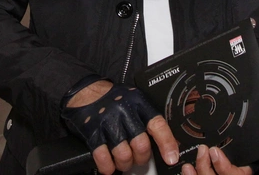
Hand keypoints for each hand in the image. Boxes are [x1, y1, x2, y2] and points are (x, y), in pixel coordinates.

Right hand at [62, 80, 178, 174]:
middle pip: (141, 145)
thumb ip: (147, 117)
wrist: (87, 91)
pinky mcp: (93, 132)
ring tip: (124, 161)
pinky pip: (103, 158)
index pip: (157, 124)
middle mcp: (124, 111)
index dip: (167, 143)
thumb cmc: (114, 98)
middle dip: (142, 158)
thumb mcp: (134, 99)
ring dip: (125, 164)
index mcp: (138, 103)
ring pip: (124, 155)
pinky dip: (108, 167)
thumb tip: (167, 141)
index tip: (172, 157)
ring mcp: (108, 122)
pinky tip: (110, 165)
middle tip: (139, 158)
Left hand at [181, 95, 258, 174]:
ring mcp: (221, 174)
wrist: (254, 130)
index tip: (214, 152)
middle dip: (208, 172)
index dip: (225, 168)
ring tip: (188, 165)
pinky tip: (186, 169)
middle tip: (202, 152)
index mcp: (249, 167)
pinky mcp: (210, 172)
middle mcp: (235, 174)